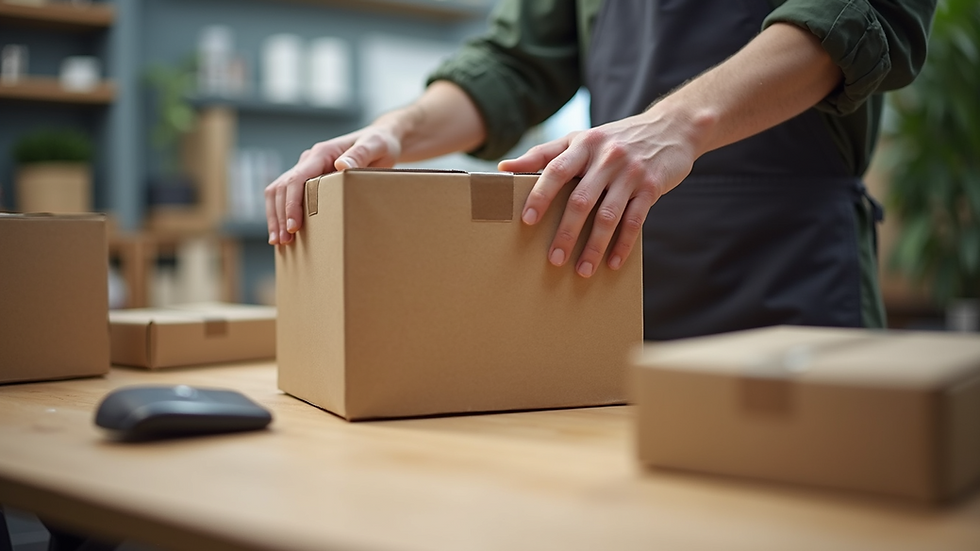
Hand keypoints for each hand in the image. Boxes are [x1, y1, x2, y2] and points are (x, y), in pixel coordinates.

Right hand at [264, 125, 401, 244]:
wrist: (381, 140)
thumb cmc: (379, 144)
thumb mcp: (375, 146)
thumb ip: (360, 154)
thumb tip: (340, 165)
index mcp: (321, 153)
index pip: (296, 179)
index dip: (291, 203)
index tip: (293, 226)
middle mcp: (309, 160)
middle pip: (282, 188)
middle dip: (280, 215)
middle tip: (283, 241)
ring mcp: (307, 170)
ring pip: (279, 192)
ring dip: (276, 216)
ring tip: (279, 241)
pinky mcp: (310, 179)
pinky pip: (289, 196)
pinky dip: (282, 213)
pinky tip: (283, 231)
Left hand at [498, 108, 700, 276]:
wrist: (670, 127)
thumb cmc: (614, 138)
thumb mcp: (580, 139)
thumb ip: (543, 154)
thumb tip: (504, 169)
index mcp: (583, 144)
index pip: (556, 170)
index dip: (541, 195)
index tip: (528, 220)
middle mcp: (606, 157)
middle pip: (581, 199)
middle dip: (566, 232)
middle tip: (553, 258)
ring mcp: (630, 172)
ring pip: (608, 215)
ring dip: (594, 246)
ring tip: (582, 270)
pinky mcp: (651, 186)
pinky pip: (635, 221)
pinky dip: (623, 244)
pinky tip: (612, 263)